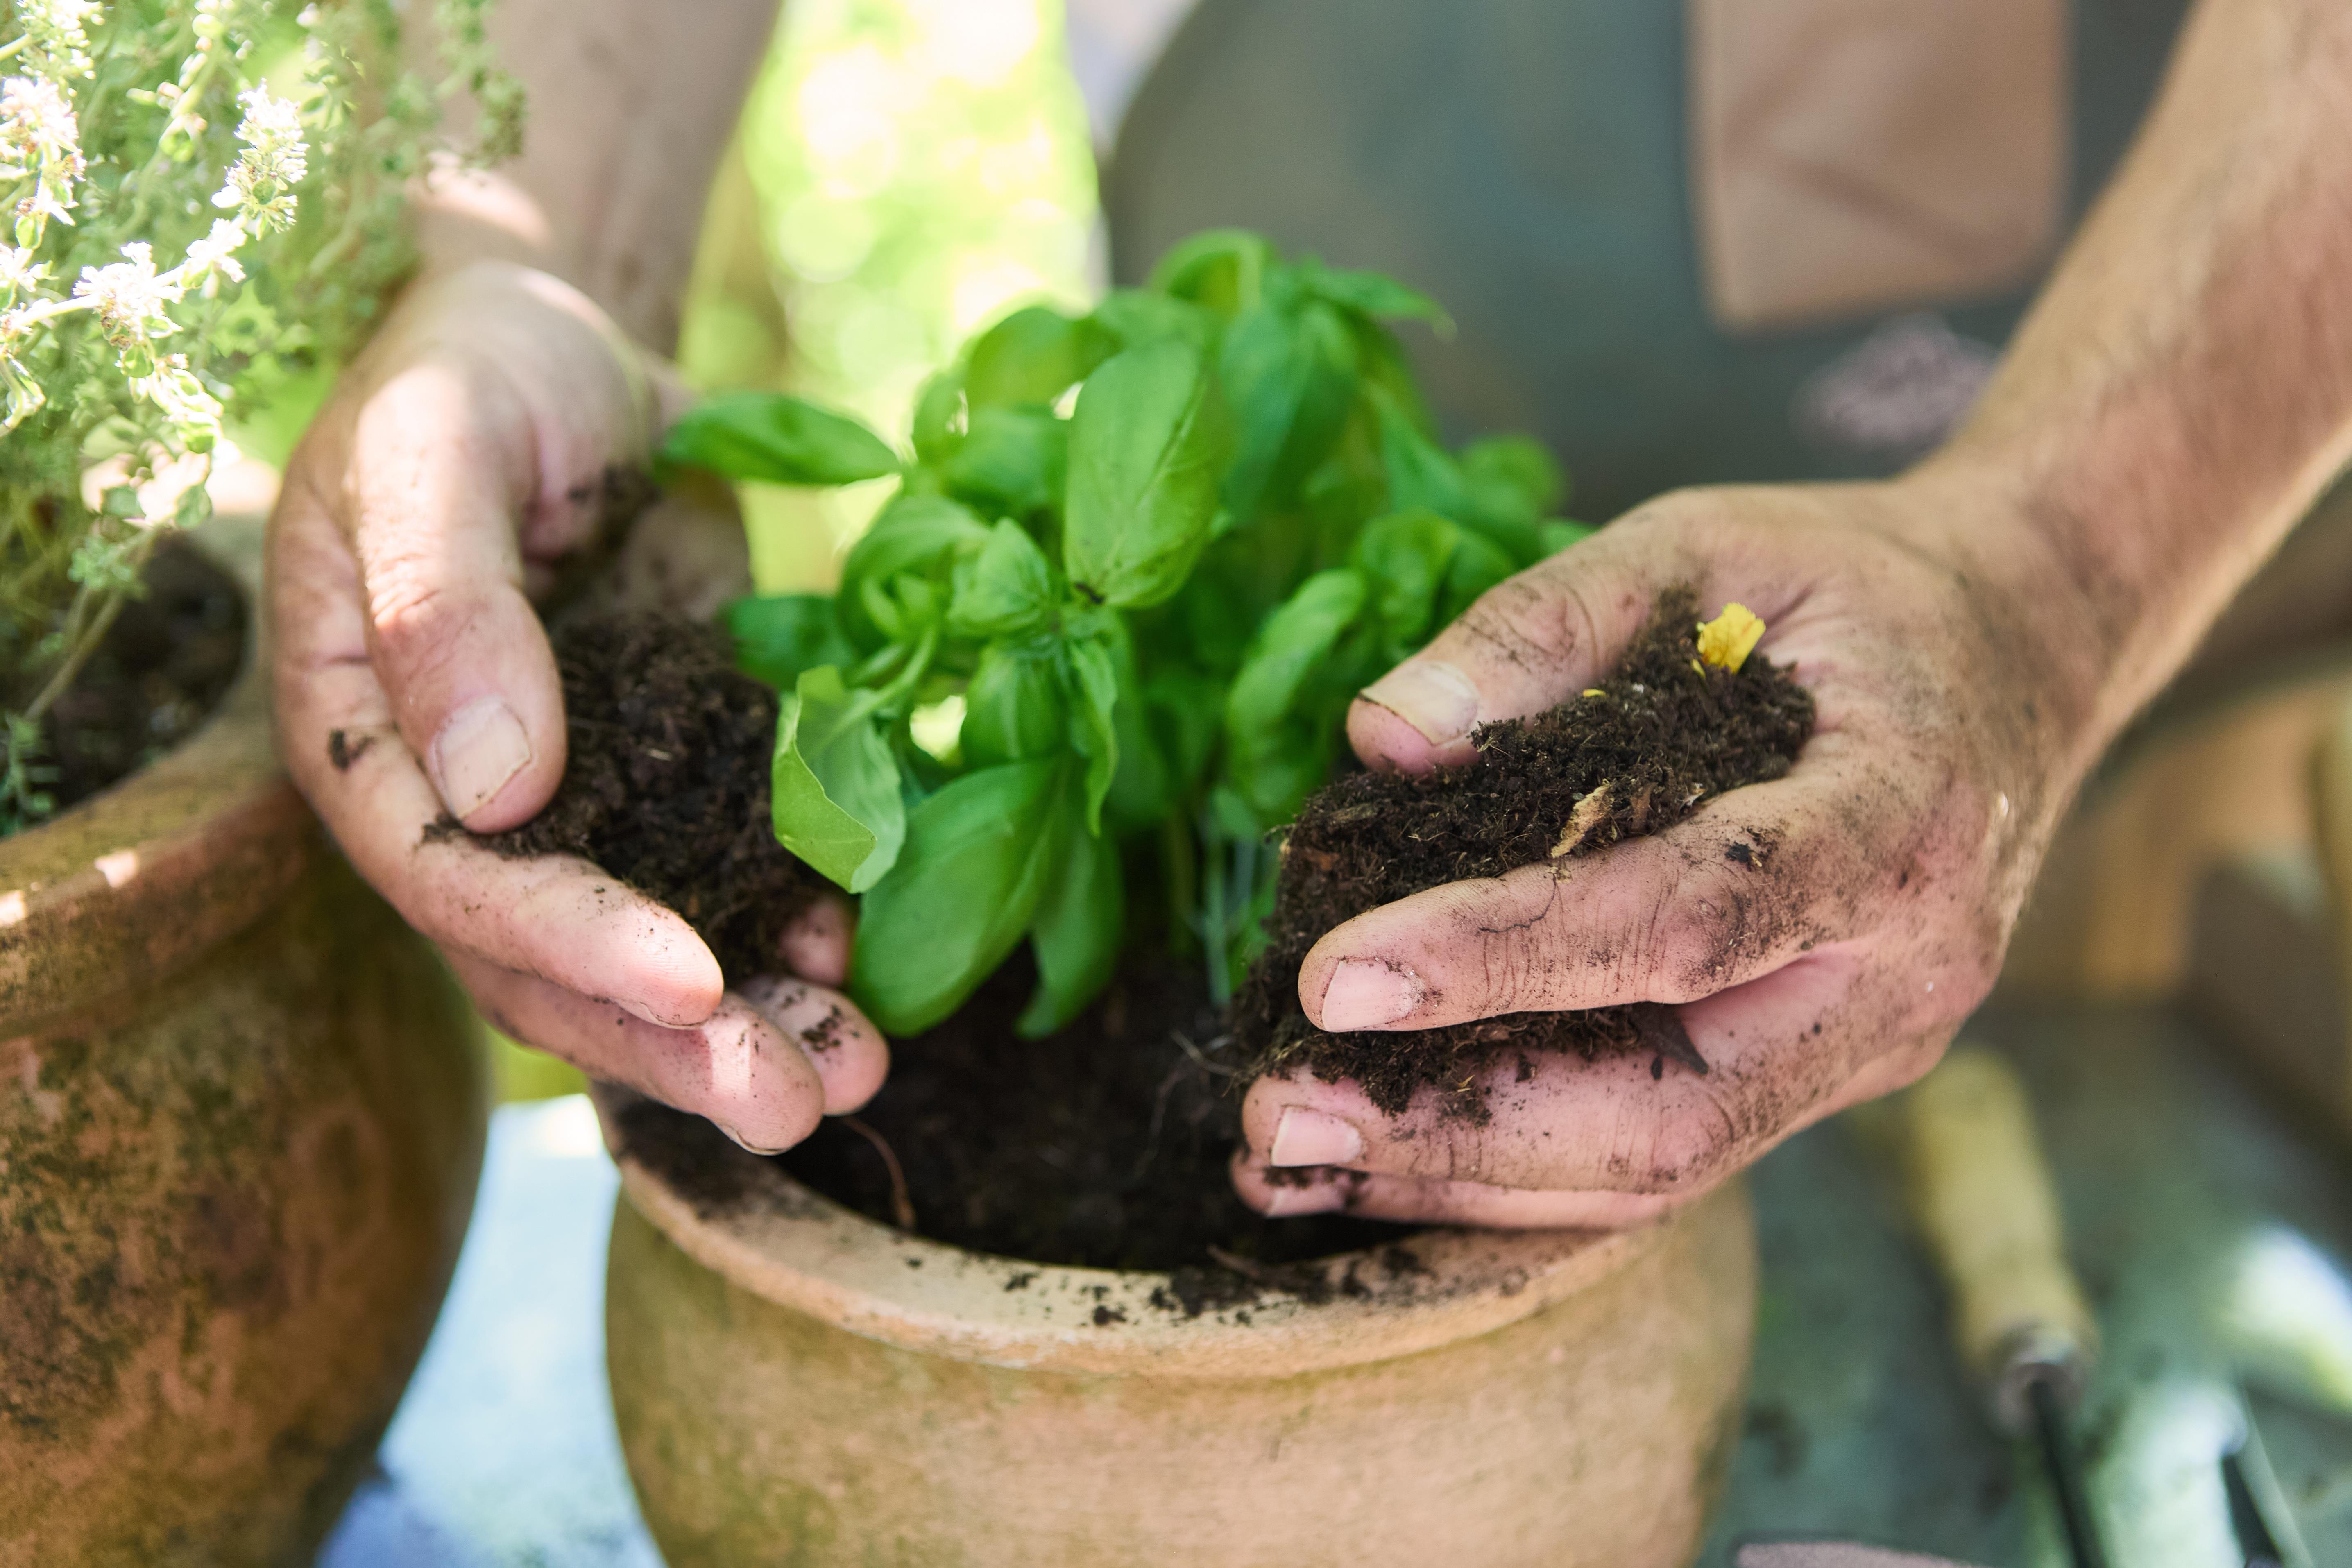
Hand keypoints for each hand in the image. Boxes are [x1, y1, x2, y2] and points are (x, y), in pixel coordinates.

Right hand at [269, 260, 886, 1152]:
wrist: (565, 352)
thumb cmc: (469, 376)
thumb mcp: (431, 450)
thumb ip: (445, 606)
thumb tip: (493, 783)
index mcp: (370, 745)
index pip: (455, 882)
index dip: (571, 942)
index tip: (690, 983)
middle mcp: (466, 806)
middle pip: (556, 963)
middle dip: (678, 1042)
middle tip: (797, 1102)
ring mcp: (581, 800)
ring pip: (655, 951)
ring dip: (756, 1022)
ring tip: (860, 1077)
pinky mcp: (677, 768)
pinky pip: (734, 874)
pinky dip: (800, 927)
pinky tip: (869, 963)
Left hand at [1233, 478, 2076, 1225]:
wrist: (2024, 645)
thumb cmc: (1851, 585)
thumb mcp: (1702, 541)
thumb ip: (1542, 627)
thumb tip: (1378, 742)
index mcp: (1900, 819)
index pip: (1687, 917)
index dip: (1505, 955)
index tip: (1334, 973)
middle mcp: (1903, 973)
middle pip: (1674, 1110)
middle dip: (1459, 1127)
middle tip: (1275, 1111)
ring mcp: (1870, 1046)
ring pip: (1661, 1166)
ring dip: (1463, 1176)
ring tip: (1287, 1153)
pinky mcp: (1823, 1074)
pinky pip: (1666, 1151)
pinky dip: (1515, 1167)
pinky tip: (1382, 1153)